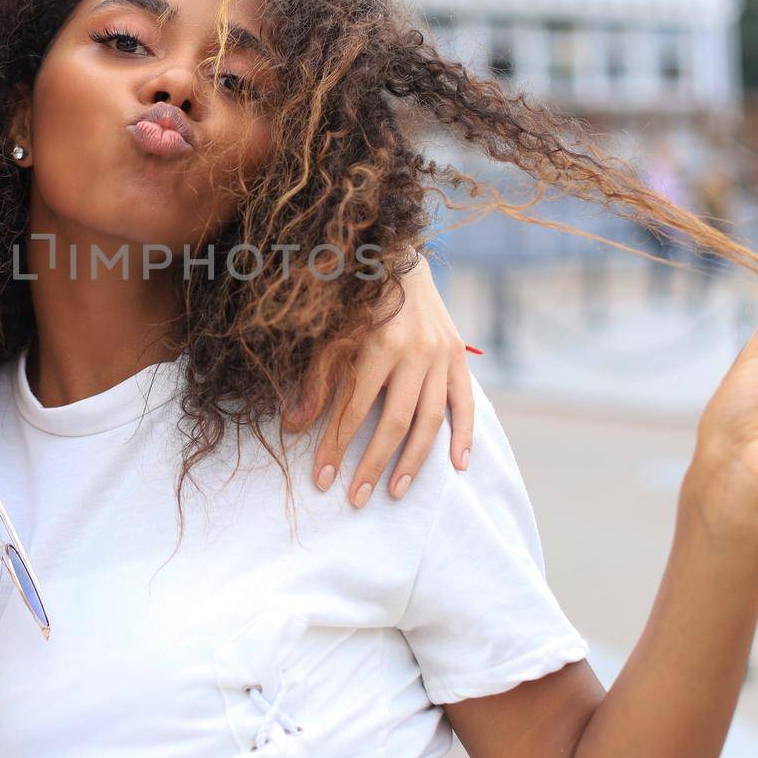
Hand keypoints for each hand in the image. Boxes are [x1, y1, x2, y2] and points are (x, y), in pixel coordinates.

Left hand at [288, 253, 475, 506]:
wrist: (400, 259)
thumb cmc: (357, 299)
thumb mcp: (331, 334)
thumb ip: (316, 381)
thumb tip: (293, 427)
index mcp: (380, 343)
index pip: (355, 408)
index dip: (336, 445)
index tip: (322, 478)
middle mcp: (416, 352)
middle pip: (395, 421)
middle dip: (373, 462)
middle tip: (357, 498)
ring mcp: (441, 355)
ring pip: (431, 419)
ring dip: (414, 460)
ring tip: (397, 491)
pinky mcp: (457, 356)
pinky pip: (465, 402)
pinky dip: (464, 434)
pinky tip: (458, 465)